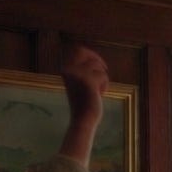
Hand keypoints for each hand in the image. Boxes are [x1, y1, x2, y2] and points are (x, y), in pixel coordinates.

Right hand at [58, 45, 108, 165]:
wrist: (82, 120)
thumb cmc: (83, 104)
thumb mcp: (80, 84)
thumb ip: (83, 72)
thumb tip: (95, 59)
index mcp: (66, 70)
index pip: (78, 50)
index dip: (91, 54)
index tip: (100, 64)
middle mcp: (69, 70)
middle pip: (87, 53)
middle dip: (97, 60)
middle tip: (104, 71)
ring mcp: (78, 75)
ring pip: (98, 67)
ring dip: (102, 78)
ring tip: (99, 91)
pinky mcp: (88, 81)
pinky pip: (103, 76)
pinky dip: (105, 85)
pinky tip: (100, 95)